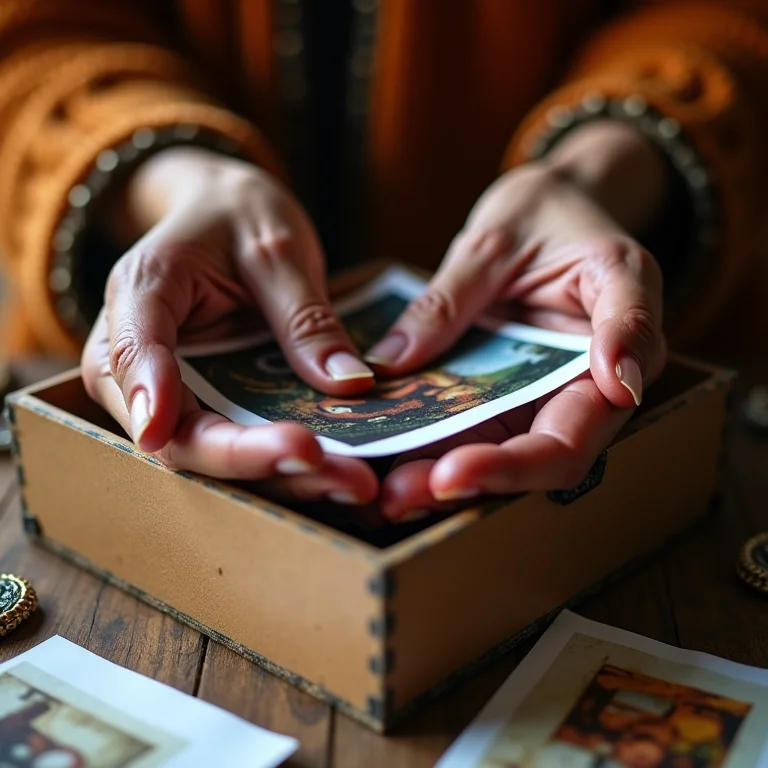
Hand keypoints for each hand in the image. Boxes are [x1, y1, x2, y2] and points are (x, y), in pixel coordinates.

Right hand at [82, 148, 376, 503]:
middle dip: (250, 458)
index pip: (132, 351)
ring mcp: (171, 390)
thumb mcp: (278, 246)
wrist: (220, 216)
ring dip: (280, 476)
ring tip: (354, 483)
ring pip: (210, 451)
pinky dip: (287, 465)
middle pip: (175, 428)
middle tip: (334, 472)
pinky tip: (343, 473)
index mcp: (141, 293)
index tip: (163, 431)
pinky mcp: (206, 407)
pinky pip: (238, 445)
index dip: (150, 395)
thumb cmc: (237, 216)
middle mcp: (140, 356)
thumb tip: (349, 383)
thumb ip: (305, 313)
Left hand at [369, 123, 667, 519]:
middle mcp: (602, 371)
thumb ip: (450, 299)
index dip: (529, 453)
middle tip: (402, 495)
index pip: (589, 410)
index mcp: (623, 318)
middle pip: (555, 452)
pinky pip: (491, 433)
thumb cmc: (544, 211)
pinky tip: (393, 470)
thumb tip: (393, 362)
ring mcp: (560, 389)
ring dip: (455, 480)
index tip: (460, 472)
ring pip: (520, 454)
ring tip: (388, 497)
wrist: (556, 208)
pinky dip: (446, 454)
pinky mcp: (523, 396)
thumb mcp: (494, 238)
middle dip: (481, 481)